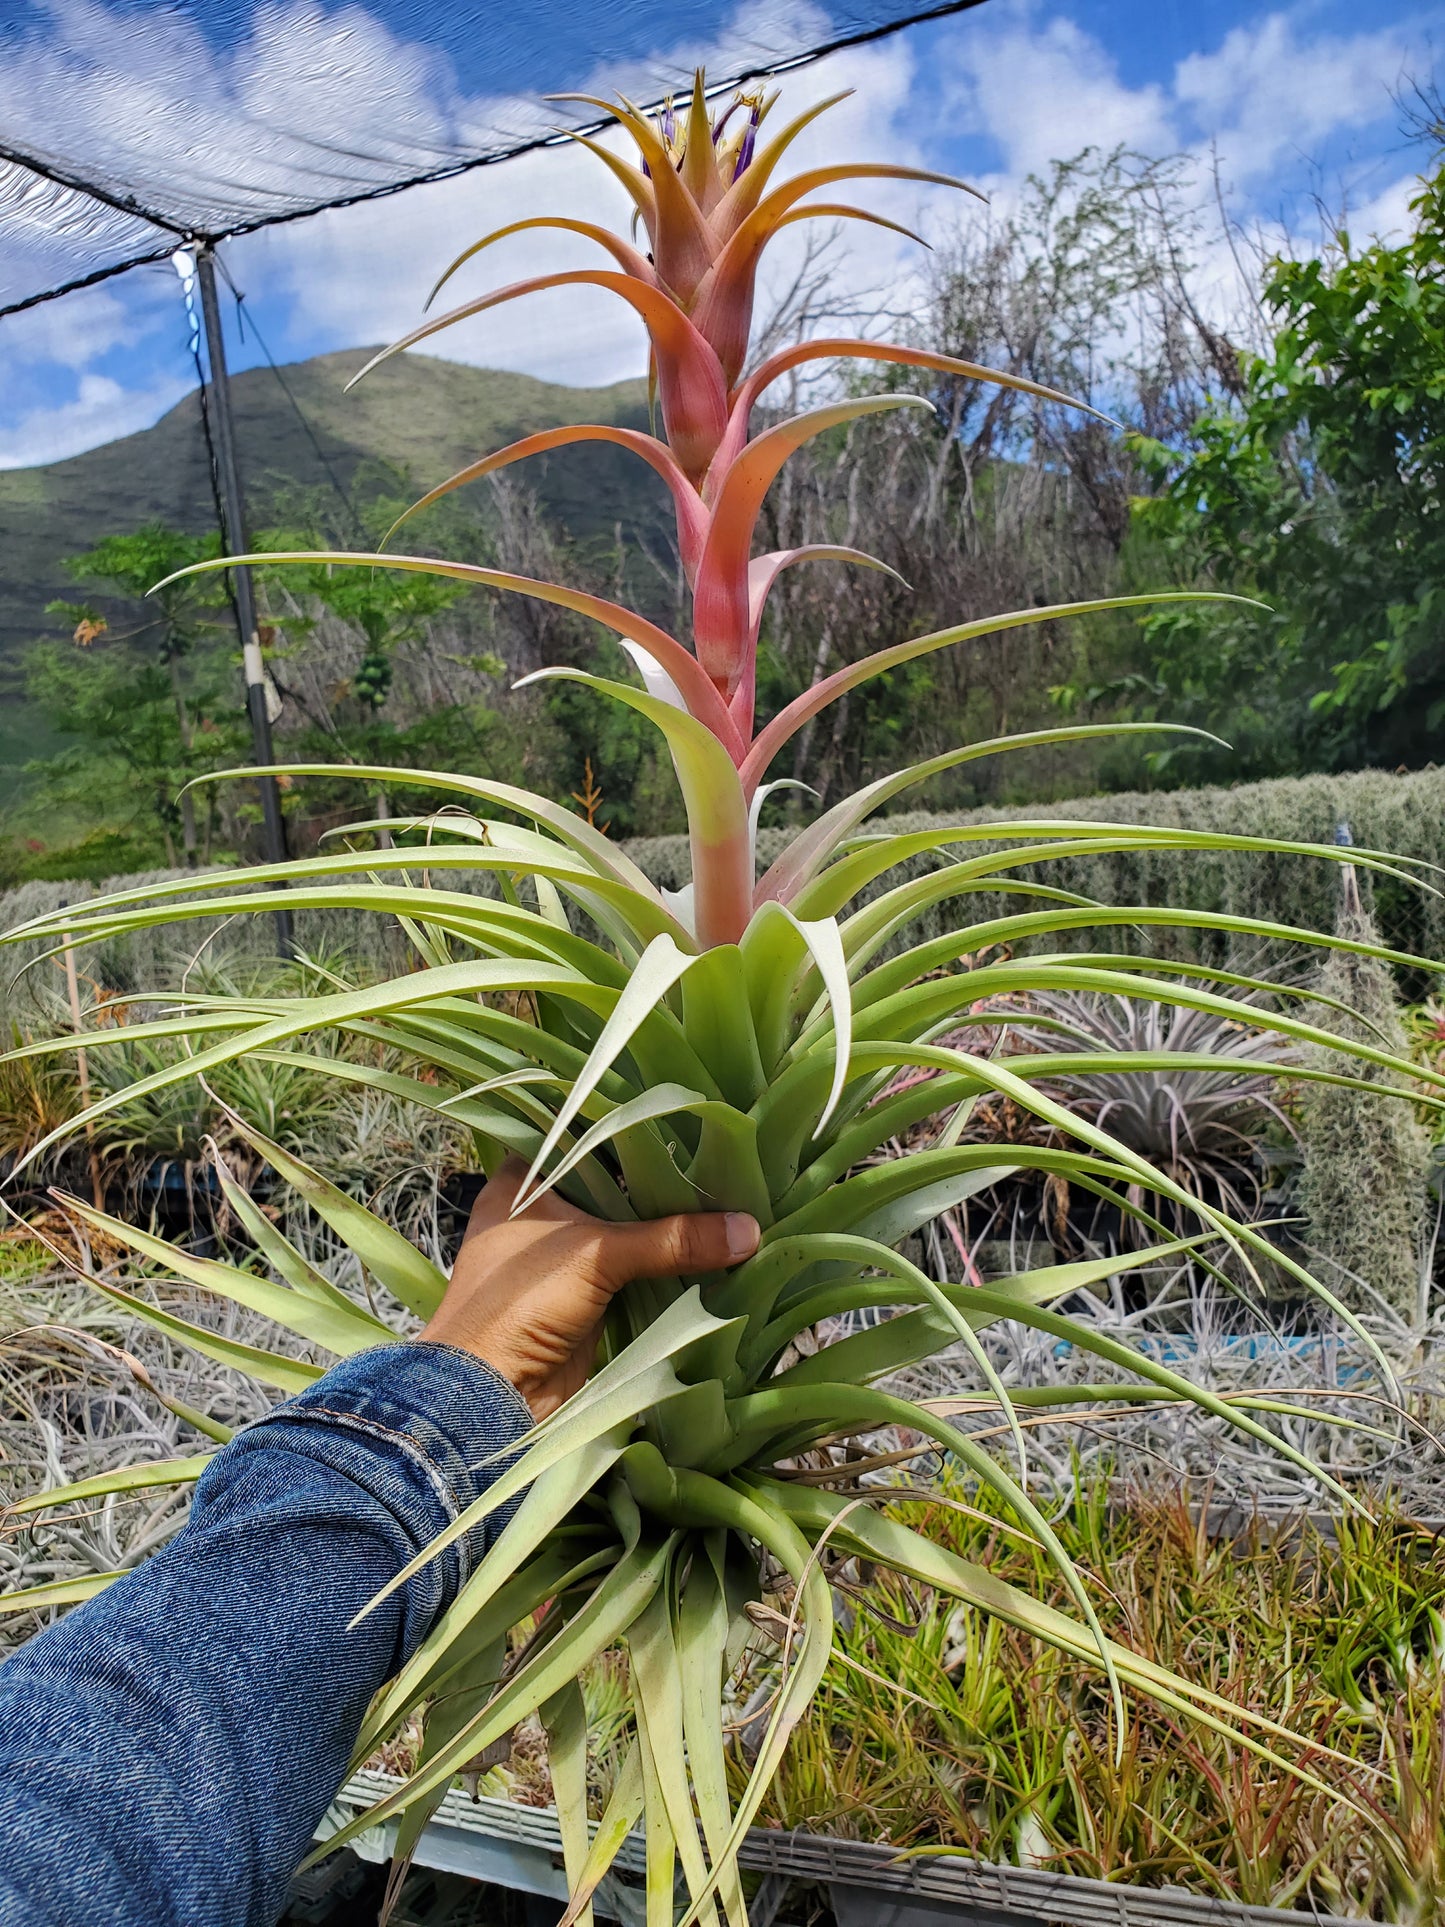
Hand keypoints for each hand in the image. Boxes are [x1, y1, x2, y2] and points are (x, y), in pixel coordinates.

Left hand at [419, 1157, 760, 1418]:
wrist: (487, 1398)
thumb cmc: (519, 1303)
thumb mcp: (598, 1254)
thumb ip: (672, 1238)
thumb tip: (749, 1229)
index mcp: (521, 1183)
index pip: (579, 1137)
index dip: (626, 1126)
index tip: (679, 1116)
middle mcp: (540, 1216)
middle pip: (610, 1188)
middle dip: (659, 1183)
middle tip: (719, 1157)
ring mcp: (562, 1262)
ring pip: (624, 1233)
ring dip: (666, 1229)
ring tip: (727, 1198)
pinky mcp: (584, 1302)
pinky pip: (633, 1275)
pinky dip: (664, 1268)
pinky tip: (709, 1250)